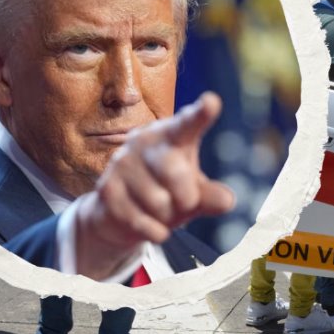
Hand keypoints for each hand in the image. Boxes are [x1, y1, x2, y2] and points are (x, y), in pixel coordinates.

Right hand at [73, 92, 234, 279]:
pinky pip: (141, 220)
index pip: (188, 124)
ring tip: (159, 209)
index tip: (212, 102)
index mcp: (172, 135)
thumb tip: (227, 200)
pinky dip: (154, 231)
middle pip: (175, 172)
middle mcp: (145, 141)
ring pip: (159, 202)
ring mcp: (122, 163)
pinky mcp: (107, 189)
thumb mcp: (194, 193)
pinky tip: (151, 226)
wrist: (119, 215)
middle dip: (187, 197)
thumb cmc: (168, 193)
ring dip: (167, 216)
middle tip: (184, 202)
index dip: (200, 115)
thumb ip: (211, 195)